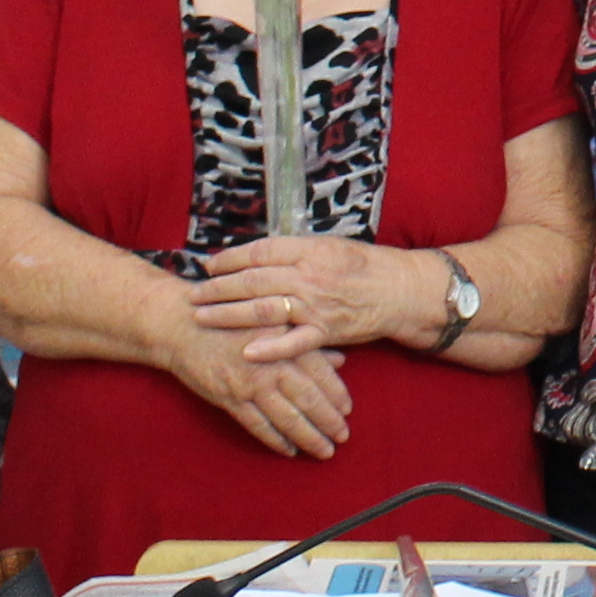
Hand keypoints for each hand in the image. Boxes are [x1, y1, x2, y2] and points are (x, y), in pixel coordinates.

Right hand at [168, 289, 356, 455]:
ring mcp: (249, 384)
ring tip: (324, 450)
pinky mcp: (229, 398)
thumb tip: (340, 360)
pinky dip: (276, 440)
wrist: (183, 325)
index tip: (349, 409)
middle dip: (329, 422)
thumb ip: (306, 343)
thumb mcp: (273, 322)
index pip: (320, 373)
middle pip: (308, 399)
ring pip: (286, 418)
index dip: (337, 394)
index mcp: (285, 342)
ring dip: (309, 437)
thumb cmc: (231, 320)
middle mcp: (271, 364)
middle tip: (343, 437)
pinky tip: (290, 450)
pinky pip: (258, 426)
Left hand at [190, 232, 444, 355]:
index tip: (209, 265)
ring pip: (264, 309)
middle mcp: (310, 275)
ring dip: (229, 314)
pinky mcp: (327, 331)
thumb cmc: (367, 266)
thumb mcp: (331, 246)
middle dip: (218, 288)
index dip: (230, 259)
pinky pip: (294, 341)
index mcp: (310, 250)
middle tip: (194, 294)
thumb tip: (259, 255)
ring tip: (203, 317)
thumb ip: (296, 251)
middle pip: (253, 281)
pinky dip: (270, 347)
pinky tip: (246, 350)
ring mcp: (317, 305)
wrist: (401, 291)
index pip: (260, 252)